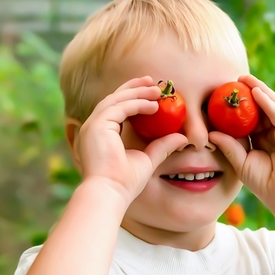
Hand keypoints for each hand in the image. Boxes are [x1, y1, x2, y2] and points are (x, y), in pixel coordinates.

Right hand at [74, 76, 187, 203]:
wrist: (110, 193)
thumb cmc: (125, 183)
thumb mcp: (147, 160)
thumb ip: (162, 147)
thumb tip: (181, 138)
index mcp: (101, 134)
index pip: (116, 109)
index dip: (132, 97)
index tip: (150, 92)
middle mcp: (94, 127)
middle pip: (114, 99)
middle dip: (134, 87)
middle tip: (152, 80)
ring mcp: (93, 126)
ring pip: (116, 100)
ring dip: (137, 92)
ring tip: (157, 90)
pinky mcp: (96, 126)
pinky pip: (119, 108)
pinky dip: (136, 104)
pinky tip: (153, 105)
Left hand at [209, 75, 274, 208]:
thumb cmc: (265, 184)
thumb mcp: (241, 163)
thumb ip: (229, 147)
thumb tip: (211, 134)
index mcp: (263, 140)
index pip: (249, 119)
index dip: (238, 107)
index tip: (223, 95)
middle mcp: (274, 133)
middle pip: (261, 108)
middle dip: (250, 92)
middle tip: (235, 79)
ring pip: (271, 106)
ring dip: (259, 90)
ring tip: (245, 78)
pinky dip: (268, 102)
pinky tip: (257, 92)